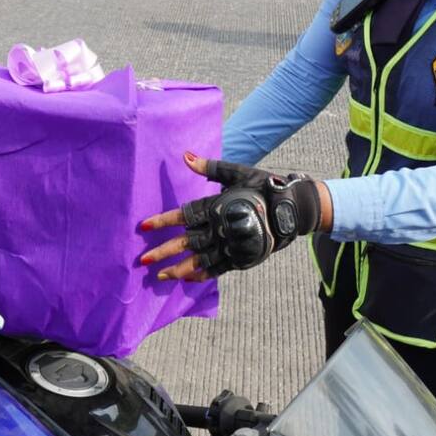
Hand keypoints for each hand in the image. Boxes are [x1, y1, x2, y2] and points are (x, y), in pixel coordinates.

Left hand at [139, 153, 324, 281]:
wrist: (292, 208)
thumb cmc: (262, 186)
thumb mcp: (237, 172)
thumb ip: (210, 168)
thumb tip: (185, 156)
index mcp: (216, 206)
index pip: (184, 214)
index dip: (163, 220)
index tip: (144, 225)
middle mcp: (220, 227)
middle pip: (187, 242)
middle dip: (164, 251)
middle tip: (143, 259)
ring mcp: (230, 245)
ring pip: (199, 259)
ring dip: (178, 268)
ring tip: (159, 275)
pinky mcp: (241, 257)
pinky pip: (218, 268)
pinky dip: (202, 274)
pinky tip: (186, 279)